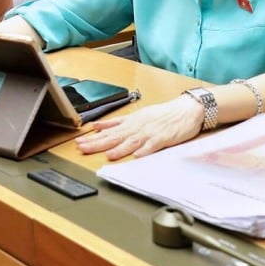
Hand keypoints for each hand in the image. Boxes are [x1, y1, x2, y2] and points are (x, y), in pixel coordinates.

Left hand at [75, 95, 203, 160]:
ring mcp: (150, 132)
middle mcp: (137, 127)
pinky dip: (145, 150)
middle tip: (83, 148)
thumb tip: (97, 126)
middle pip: (115, 137)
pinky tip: (137, 155)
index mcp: (130, 122)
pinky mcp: (163, 138)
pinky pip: (153, 145)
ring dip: (120, 149)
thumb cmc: (162, 114)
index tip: (79, 143)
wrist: (186, 110)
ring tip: (108, 155)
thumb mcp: (136, 115)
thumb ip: (116, 122)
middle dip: (98, 144)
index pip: (108, 132)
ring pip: (132, 141)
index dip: (93, 138)